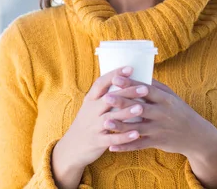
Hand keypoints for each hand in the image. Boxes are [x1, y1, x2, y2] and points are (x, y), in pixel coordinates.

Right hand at [51, 66, 148, 187]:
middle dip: (127, 92)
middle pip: (109, 98)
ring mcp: (93, 126)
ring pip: (110, 117)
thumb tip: (124, 79)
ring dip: (126, 113)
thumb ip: (104, 96)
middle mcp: (91, 111)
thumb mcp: (91, 107)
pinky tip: (136, 134)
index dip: (114, 75)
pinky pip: (111, 139)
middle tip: (144, 88)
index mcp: (90, 100)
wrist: (71, 148)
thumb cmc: (88, 123)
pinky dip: (123, 137)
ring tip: (141, 108)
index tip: (130, 68)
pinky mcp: (97, 141)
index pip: (101, 83)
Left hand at [102, 79, 216, 186]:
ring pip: (137, 127)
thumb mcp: (172, 97)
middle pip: (139, 107)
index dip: (131, 84)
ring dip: (120, 125)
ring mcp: (159, 129)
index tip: (116, 79)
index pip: (146, 89)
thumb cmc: (180, 111)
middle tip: (106, 97)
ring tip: (105, 121)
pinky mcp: (157, 142)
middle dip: (123, 102)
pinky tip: (112, 146)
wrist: (196, 135)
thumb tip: (139, 73)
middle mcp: (162, 113)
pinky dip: (125, 146)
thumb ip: (156, 86)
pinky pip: (139, 145)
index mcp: (165, 99)